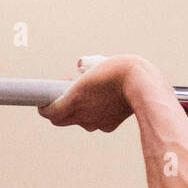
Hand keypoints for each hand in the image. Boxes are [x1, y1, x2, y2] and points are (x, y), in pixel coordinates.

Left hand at [37, 54, 158, 132]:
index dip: (44, 107)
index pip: (49, 112)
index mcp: (74, 100)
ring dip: (77, 111)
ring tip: (85, 96)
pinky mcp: (110, 125)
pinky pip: (96, 122)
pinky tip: (101, 102)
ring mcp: (97, 122)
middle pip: (60, 120)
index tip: (43, 100)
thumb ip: (84, 65)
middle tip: (63, 94)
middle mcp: (83, 115)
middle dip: (58, 109)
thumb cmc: (120, 71)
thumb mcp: (96, 62)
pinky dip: (94, 114)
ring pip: (79, 121)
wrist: (144, 86)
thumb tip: (80, 65)